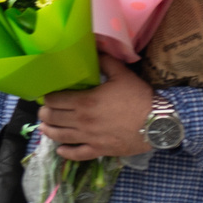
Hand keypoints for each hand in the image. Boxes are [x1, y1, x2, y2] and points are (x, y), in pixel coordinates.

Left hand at [39, 55, 154, 160]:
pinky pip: (76, 154)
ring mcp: (89, 138)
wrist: (158, 124)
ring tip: (45, 127)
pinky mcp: (98, 150)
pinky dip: (65, 153)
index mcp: (85, 102)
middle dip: (45, 113)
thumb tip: (94, 48)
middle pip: (53, 118)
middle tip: (45, 110)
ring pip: (60, 137)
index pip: (55, 100)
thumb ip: (105, 62)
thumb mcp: (123, 74)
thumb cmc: (140, 98)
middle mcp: (82, 121)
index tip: (48, 96)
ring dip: (49, 131)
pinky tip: (60, 149)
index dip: (48, 97)